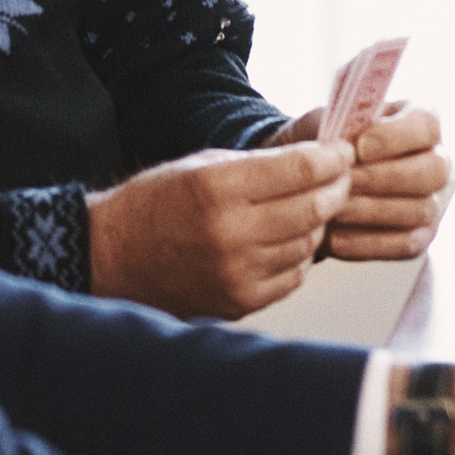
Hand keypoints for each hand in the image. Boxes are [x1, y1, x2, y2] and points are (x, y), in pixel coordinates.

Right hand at [85, 138, 354, 317]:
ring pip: (308, 243)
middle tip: (339, 177)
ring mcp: (235, 273)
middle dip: (336, 187)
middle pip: (314, 207)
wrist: (112, 256)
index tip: (342, 152)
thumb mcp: (204, 164)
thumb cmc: (158, 203)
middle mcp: (229, 233)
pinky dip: (297, 255)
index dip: (332, 158)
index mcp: (218, 188)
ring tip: (308, 207)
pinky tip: (284, 240)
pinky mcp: (238, 302)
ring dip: (317, 223)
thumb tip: (322, 157)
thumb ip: (262, 163)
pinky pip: (293, 275)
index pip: (302, 169)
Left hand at [274, 100, 450, 260]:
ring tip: (333, 209)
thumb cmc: (326, 143)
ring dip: (371, 210)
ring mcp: (432, 200)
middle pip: (434, 171)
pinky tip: (335, 237)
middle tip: (344, 181)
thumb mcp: (328, 120)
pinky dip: (367, 242)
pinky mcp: (420, 236)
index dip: (396, 136)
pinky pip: (405, 244)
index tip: (359, 146)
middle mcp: (436, 160)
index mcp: (420, 121)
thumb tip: (346, 142)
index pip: (427, 125)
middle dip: (384, 177)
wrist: (313, 180)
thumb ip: (339, 123)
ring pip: (419, 209)